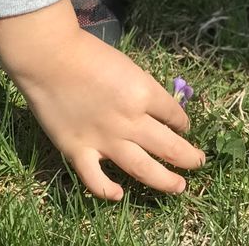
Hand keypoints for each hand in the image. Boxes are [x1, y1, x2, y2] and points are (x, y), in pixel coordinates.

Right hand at [0, 0, 205, 199]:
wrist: (50, 58)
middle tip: (198, 162)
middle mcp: (130, 121)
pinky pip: (97, 180)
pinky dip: (108, 191)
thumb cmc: (88, 53)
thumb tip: (155, 107)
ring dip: (165, 180)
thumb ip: (141, 89)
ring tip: (179, 187)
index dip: (183, 122)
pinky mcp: (79, 151)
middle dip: (187, 157)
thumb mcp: (127, 65)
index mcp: (144, 93)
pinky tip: (119, 194)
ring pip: (143, 169)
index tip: (184, 127)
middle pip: (169, 146)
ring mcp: (105, 140)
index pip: (174, 115)